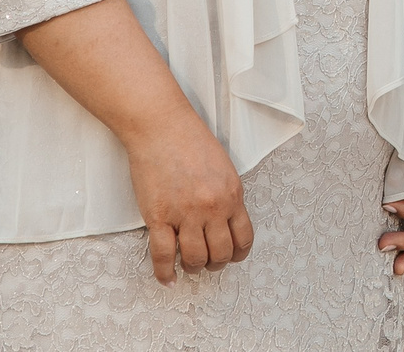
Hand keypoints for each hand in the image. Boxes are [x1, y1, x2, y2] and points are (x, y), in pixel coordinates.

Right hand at [124, 119, 254, 284]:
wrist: (160, 126)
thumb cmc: (189, 140)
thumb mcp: (223, 167)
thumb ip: (226, 194)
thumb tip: (224, 221)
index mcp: (232, 194)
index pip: (244, 238)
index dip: (238, 254)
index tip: (231, 257)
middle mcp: (213, 207)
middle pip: (221, 253)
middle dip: (215, 263)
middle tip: (207, 262)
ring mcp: (186, 214)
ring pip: (195, 259)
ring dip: (193, 267)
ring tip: (188, 266)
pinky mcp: (159, 217)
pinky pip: (163, 255)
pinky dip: (164, 272)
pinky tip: (167, 277)